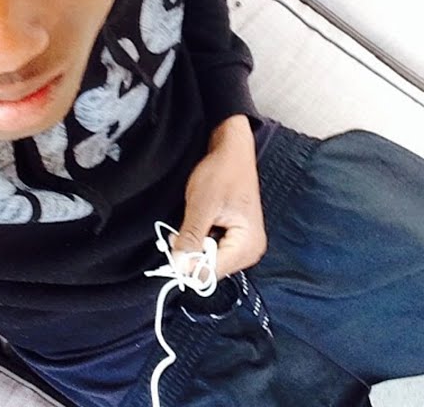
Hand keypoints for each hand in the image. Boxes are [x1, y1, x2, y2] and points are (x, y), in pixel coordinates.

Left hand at [172, 115, 264, 278]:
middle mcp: (251, 250)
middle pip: (211, 270)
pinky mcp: (237, 240)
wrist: (232, 151)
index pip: (212, 272)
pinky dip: (200, 243)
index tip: (172, 248)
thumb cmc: (222, 172)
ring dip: (194, 249)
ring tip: (190, 225)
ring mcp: (245, 246)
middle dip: (191, 256)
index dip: (188, 264)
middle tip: (177, 235)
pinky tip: (197, 226)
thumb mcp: (201, 205)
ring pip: (210, 262)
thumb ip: (191, 238)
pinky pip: (214, 252)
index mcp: (248, 244)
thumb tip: (178, 265)